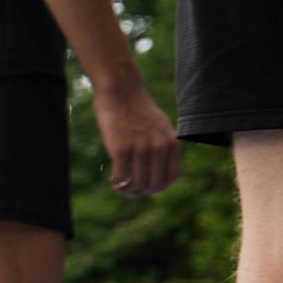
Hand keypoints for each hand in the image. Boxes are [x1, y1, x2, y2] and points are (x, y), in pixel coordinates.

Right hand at [94, 81, 180, 198]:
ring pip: (137, 184)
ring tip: (119, 187)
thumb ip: (162, 144)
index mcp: (171, 142)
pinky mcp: (120, 149)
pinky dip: (116, 183)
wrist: (120, 90)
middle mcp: (158, 147)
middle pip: (154, 184)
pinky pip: (120, 177)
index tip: (147, 187)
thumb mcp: (159, 125)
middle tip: (130, 190)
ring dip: (128, 191)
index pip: (171, 177)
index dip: (159, 187)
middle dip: (142, 192)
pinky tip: (111, 179)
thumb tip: (156, 166)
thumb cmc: (136, 107)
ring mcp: (140, 148)